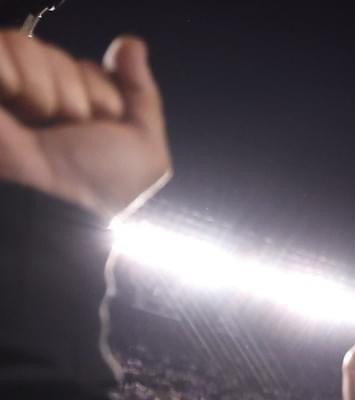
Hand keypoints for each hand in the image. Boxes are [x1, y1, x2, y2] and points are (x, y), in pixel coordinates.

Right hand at [0, 33, 167, 219]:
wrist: (48, 204)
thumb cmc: (97, 184)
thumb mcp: (143, 149)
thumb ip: (143, 95)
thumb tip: (131, 44)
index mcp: (74, 111)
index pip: (91, 69)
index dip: (102, 95)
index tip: (99, 127)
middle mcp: (38, 98)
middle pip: (62, 57)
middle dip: (74, 93)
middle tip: (65, 128)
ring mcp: (7, 87)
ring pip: (31, 48)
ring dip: (44, 89)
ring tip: (37, 122)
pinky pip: (2, 44)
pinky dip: (9, 71)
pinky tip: (11, 96)